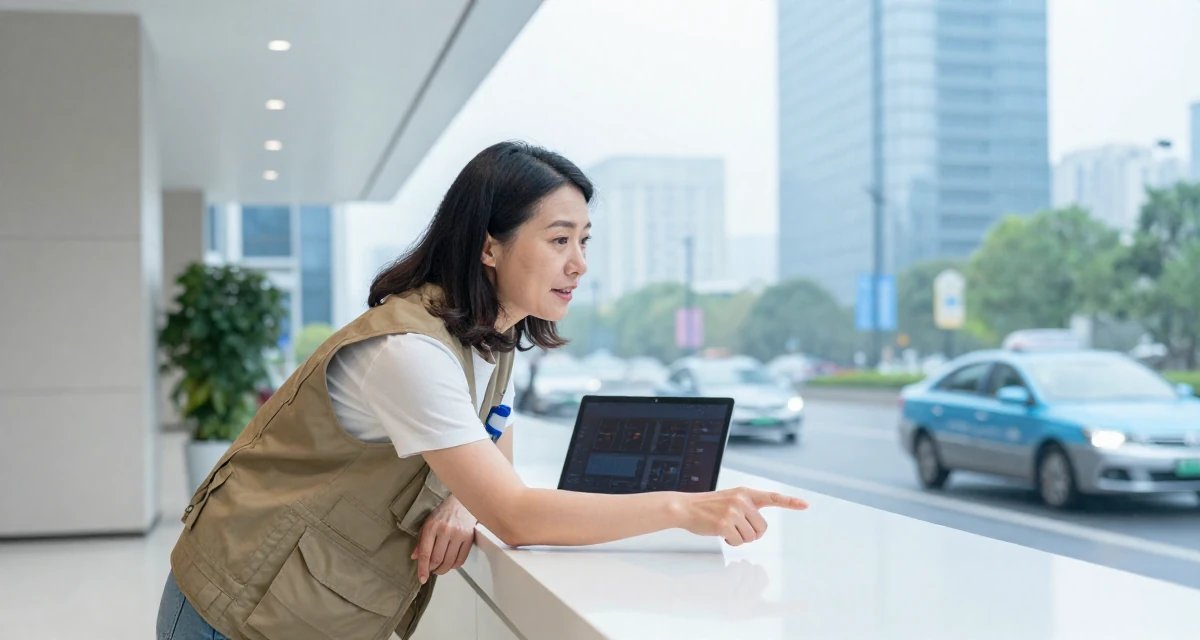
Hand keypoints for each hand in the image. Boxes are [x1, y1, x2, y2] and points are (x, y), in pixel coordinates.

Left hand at [411, 495, 477, 583]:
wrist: (463, 500)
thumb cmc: (444, 511)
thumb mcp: (428, 522)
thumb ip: (421, 540)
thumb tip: (414, 557)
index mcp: (432, 527)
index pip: (425, 553)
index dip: (422, 568)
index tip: (422, 578)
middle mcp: (445, 531)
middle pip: (437, 559)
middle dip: (433, 569)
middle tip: (431, 570)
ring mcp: (458, 534)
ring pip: (449, 561)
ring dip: (443, 569)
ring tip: (440, 569)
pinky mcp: (469, 538)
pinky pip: (461, 559)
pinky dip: (454, 566)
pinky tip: (450, 563)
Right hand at [678, 487, 807, 545]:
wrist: (685, 507)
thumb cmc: (709, 507)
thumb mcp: (731, 500)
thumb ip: (747, 508)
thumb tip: (760, 528)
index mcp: (745, 493)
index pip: (772, 497)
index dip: (790, 502)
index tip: (805, 505)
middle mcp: (741, 500)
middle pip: (762, 528)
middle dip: (752, 533)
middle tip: (737, 529)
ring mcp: (733, 512)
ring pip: (751, 537)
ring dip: (740, 538)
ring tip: (726, 528)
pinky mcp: (724, 524)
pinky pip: (739, 542)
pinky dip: (731, 542)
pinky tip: (720, 533)